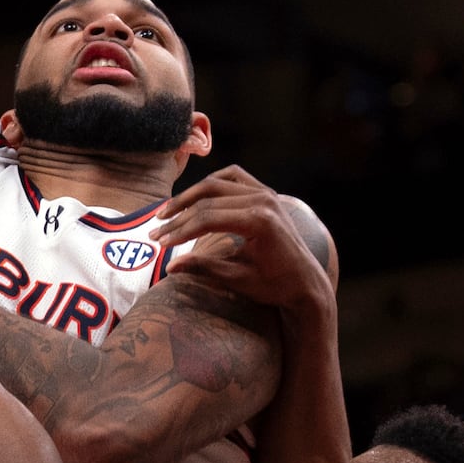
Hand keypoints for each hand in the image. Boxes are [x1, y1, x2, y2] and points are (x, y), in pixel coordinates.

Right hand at [152, 169, 333, 311]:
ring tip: (169, 212)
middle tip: (157, 229)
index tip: (160, 243)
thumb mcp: (237, 278)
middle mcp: (264, 201)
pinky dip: (213, 183)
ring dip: (190, 196)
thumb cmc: (275, 285)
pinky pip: (234, 177)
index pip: (207, 218)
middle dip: (179, 213)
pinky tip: (197, 196)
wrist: (306, 282)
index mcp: (259, 221)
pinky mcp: (266, 193)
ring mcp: (267, 194)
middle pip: (208, 198)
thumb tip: (169, 268)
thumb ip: (204, 267)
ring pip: (217, 183)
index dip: (180, 230)